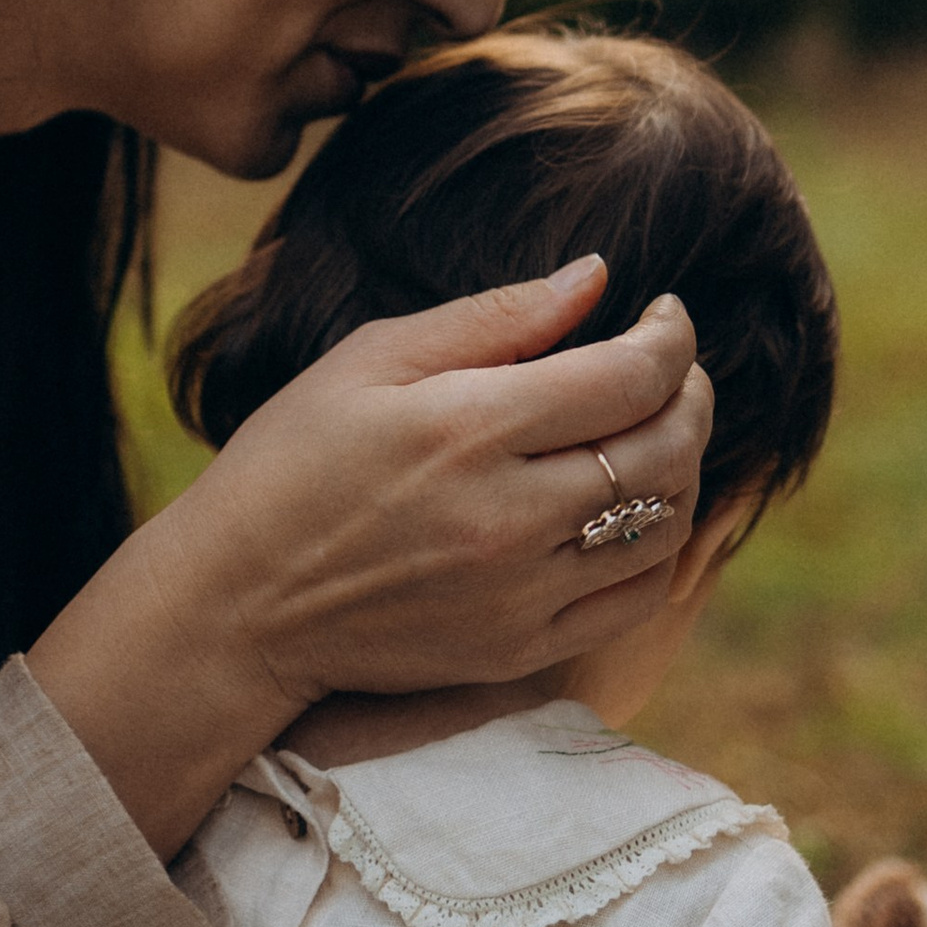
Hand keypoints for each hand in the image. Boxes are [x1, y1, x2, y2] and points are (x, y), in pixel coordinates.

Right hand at [28, 256, 710, 854]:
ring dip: (683, 469)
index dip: (671, 337)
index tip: (663, 316)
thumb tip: (598, 276)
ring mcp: (520, 593)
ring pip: (666, 525)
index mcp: (469, 427)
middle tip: (674, 370)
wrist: (234, 603)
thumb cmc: (290, 461)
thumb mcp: (369, 359)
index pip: (632, 377)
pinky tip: (634, 513)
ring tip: (654, 435)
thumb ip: (494, 317)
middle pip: (667, 449)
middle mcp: (509, 515)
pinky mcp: (519, 650)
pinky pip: (636, 599)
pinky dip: (659, 548)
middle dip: (692, 395)